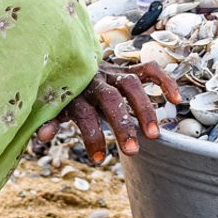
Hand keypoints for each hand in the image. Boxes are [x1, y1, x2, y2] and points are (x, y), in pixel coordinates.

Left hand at [36, 60, 181, 162]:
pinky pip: (149, 70)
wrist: (69, 58)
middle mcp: (95, 81)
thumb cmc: (64, 92)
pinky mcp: (127, 69)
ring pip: (132, 85)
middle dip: (122, 125)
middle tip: (132, 150)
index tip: (99, 159)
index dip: (91, 136)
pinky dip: (164, 81)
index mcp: (75, 92)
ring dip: (144, 109)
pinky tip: (176, 99)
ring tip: (154, 135)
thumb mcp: (53, 106)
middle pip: (111, 100)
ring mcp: (113, 73)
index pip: (84, 114)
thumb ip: (49, 119)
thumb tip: (41, 136)